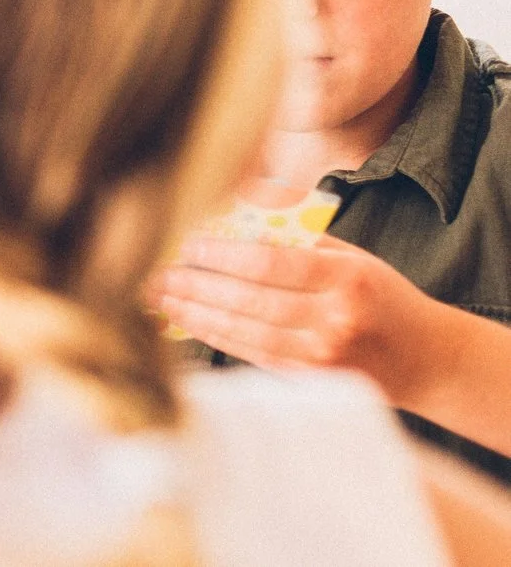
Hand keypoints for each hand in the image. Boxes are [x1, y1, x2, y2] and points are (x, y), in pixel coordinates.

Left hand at [154, 233, 448, 407]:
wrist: (425, 357)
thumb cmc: (377, 294)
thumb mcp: (350, 256)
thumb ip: (295, 235)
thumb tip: (234, 202)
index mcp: (347, 278)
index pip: (272, 262)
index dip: (224, 254)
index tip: (187, 244)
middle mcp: (336, 319)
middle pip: (252, 301)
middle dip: (197, 286)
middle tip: (156, 272)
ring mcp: (325, 356)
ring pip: (247, 333)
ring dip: (197, 315)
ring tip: (161, 299)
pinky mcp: (313, 380)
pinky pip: (256, 356)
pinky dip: (218, 338)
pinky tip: (189, 323)